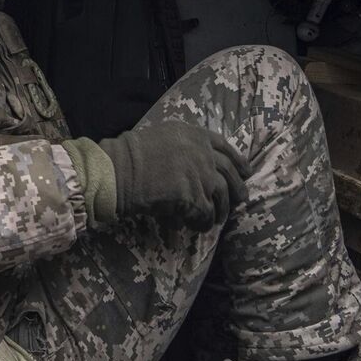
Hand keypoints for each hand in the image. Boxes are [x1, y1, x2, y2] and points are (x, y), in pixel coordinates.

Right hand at [99, 121, 248, 230]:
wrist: (116, 172)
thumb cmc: (128, 156)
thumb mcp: (159, 138)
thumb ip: (181, 148)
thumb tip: (193, 168)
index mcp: (193, 134)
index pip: (224, 146)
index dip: (238, 160)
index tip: (245, 171)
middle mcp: (201, 151)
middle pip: (229, 172)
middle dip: (237, 188)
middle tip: (239, 199)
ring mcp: (200, 174)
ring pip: (221, 195)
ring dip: (220, 209)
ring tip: (217, 219)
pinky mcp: (193, 196)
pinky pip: (205, 213)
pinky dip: (203, 222)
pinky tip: (197, 227)